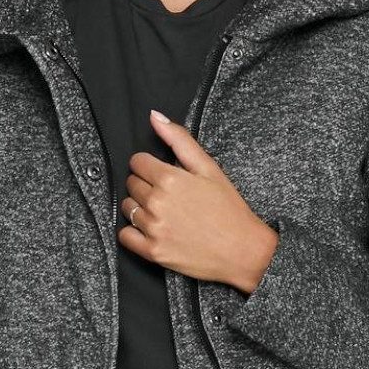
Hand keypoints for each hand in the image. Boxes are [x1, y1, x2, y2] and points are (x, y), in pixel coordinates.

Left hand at [119, 110, 278, 293]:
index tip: (161, 173)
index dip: (149, 165)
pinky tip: (151, 228)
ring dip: (139, 206)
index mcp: (169, 179)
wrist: (243, 250)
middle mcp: (157, 203)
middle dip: (145, 184)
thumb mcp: (209, 168)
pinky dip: (133, 231)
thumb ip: (179, 139)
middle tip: (167, 194)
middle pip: (131, 184)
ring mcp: (153, 229)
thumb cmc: (229, 209)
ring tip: (162, 211)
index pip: (137, 162)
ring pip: (127, 208)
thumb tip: (154, 116)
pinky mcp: (153, 252)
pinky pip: (125, 236)